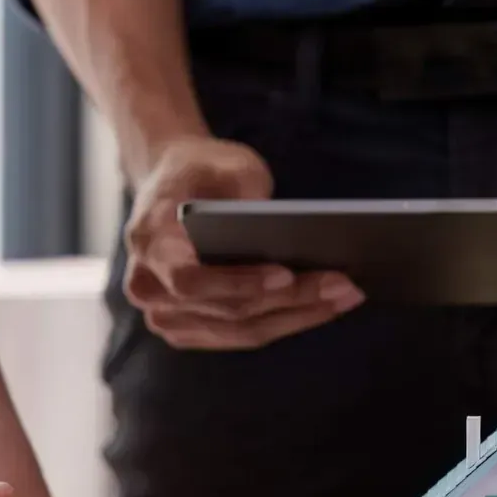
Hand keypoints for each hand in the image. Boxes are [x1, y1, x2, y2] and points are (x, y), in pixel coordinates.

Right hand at [125, 136, 364, 348]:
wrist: (174, 185)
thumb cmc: (204, 170)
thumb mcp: (225, 161)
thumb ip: (245, 188)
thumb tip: (286, 230)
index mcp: (149, 243)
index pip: (190, 281)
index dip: (239, 283)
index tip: (287, 274)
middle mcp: (148, 288)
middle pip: (229, 310)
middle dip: (292, 299)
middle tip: (344, 285)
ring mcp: (168, 316)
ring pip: (243, 330)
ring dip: (299, 316)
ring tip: (347, 295)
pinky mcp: (193, 330)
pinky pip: (246, 334)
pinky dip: (288, 321)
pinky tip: (326, 305)